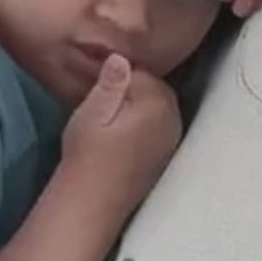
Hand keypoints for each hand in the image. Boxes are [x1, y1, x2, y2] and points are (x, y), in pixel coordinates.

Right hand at [62, 53, 181, 200]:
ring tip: (109, 120)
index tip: (97, 86)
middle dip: (130, 90)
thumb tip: (121, 58)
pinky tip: (121, 135)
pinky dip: (143, 124)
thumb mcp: (92, 113)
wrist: (93, 202)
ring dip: (137, 107)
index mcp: (158, 103)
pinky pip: (158, 126)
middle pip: (153, 88)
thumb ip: (110, 84)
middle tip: (101, 103)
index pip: (141, 71)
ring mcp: (172, 139)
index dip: (117, 75)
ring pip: (156, 107)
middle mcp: (173, 119)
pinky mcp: (165, 155)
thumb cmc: (88, 156)